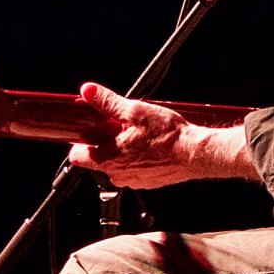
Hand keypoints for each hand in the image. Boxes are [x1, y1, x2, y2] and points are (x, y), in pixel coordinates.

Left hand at [67, 82, 257, 188]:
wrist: (195, 153)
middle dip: (104, 142)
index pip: (77, 156)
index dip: (80, 141)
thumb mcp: (135, 111)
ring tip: (137, 135)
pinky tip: (149, 145)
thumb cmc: (169, 136)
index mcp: (109, 159)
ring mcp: (132, 180)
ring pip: (116, 164)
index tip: (88, 130)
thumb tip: (89, 91)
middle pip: (98, 159)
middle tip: (118, 127)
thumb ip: (108, 102)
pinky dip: (136, 158)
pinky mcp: (146, 182)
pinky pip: (132, 169)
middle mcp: (117, 174)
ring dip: (120, 150)